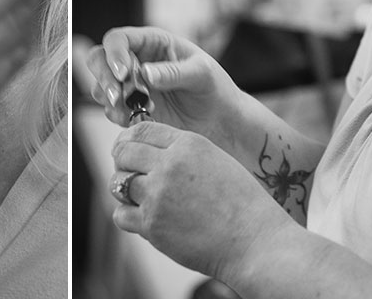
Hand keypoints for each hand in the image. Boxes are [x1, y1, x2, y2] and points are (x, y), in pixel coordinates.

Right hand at [86, 27, 243, 143]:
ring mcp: (132, 87)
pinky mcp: (131, 110)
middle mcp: (136, 62)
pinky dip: (117, 116)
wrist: (222, 121)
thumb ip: (174, 72)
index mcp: (152, 43)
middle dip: (104, 76)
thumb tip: (145, 73)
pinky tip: (137, 120)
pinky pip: (111, 111)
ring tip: (135, 110)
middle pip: (99, 59)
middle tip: (117, 96)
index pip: (119, 39)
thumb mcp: (202, 74)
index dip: (115, 54)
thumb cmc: (216, 88)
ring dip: (110, 99)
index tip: (124, 74)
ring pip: (100, 86)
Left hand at [110, 122, 288, 284]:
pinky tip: (142, 217)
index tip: (126, 147)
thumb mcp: (215, 160)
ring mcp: (157, 195)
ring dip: (123, 189)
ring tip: (137, 196)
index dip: (128, 138)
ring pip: (117, 183)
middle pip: (123, 153)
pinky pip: (121, 215)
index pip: (141, 130)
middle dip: (121, 161)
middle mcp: (168, 165)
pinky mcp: (152, 225)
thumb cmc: (241, 203)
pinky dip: (127, 216)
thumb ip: (181, 152)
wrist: (253, 240)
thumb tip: (148, 152)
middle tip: (126, 171)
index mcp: (187, 144)